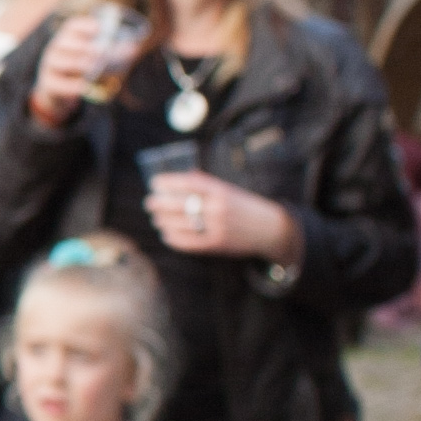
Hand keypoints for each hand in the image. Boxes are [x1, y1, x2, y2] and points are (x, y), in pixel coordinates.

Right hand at [30, 11, 128, 125]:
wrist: (57, 92)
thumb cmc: (80, 70)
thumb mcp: (91, 58)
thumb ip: (110, 53)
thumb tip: (134, 49)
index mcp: (67, 38)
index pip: (72, 26)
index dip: (85, 26)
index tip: (99, 29)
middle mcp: (55, 49)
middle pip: (66, 43)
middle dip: (84, 47)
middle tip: (101, 52)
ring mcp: (49, 66)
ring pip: (61, 62)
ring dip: (78, 64)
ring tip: (93, 67)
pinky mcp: (48, 84)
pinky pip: (59, 84)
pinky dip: (72, 85)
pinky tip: (83, 86)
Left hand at [145, 169, 295, 267]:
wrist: (271, 229)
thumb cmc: (246, 207)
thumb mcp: (231, 190)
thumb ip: (208, 184)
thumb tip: (184, 176)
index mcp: (221, 190)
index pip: (188, 183)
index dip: (168, 182)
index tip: (155, 182)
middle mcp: (218, 208)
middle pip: (181, 204)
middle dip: (160, 203)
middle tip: (149, 202)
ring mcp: (218, 227)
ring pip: (181, 224)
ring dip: (164, 221)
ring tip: (155, 218)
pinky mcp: (217, 244)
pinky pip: (189, 242)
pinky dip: (174, 239)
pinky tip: (166, 234)